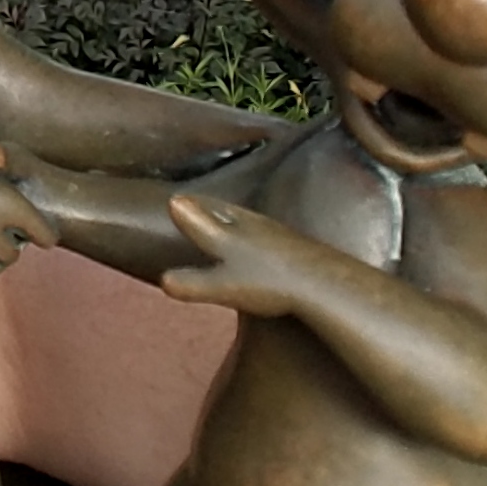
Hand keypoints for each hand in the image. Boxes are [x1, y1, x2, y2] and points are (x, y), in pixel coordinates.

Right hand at [156, 194, 327, 317]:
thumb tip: (163, 279)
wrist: (324, 281)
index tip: (173, 200)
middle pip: (222, 211)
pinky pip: (265, 228)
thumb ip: (193, 281)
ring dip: (229, 212)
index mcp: (229, 233)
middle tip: (191, 198)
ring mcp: (275, 233)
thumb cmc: (269, 283)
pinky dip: (252, 226)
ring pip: (245, 217)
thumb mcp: (224, 287)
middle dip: (205, 206)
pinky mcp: (294, 244)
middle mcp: (250, 226)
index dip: (186, 211)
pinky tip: (260, 235)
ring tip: (222, 211)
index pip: (201, 217)